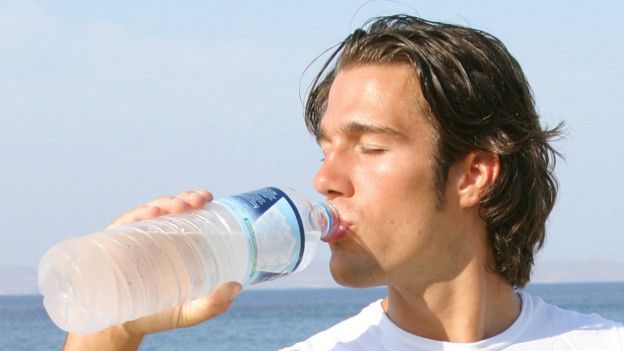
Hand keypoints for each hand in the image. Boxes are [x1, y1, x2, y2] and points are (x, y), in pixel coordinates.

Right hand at [64, 190, 242, 350]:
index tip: (208, 198)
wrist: (121, 328)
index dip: (198, 201)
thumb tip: (236, 286)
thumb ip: (214, 304)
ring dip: (166, 202)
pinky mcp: (115, 243)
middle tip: (196, 201)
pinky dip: (138, 214)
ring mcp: (136, 237)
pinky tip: (150, 213)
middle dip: (186, 198)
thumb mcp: (190, 312)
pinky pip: (126, 223)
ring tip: (178, 205)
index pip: (189, 214)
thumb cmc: (157, 315)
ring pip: (152, 211)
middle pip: (172, 208)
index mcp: (177, 244)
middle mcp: (157, 236)